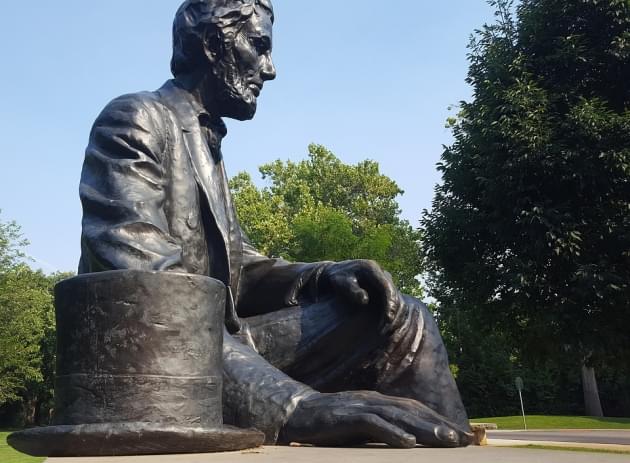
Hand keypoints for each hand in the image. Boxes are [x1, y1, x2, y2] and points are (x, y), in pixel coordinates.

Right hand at [279, 391, 471, 447]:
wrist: (297, 413)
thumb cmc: (331, 423)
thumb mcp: (361, 424)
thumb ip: (382, 427)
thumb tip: (408, 441)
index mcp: (379, 402)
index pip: (416, 409)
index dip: (440, 420)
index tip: (462, 435)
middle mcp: (374, 400)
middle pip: (413, 411)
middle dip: (440, 424)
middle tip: (465, 439)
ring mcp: (360, 406)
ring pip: (398, 415)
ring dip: (424, 428)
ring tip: (447, 440)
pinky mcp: (346, 416)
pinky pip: (373, 424)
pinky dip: (392, 432)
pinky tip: (408, 443)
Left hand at [321, 260, 402, 329]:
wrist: (332, 272)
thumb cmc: (336, 279)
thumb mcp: (340, 282)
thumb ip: (352, 290)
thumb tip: (365, 300)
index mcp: (371, 268)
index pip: (386, 287)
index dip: (389, 303)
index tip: (388, 319)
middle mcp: (379, 271)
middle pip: (392, 292)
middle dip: (393, 310)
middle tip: (388, 327)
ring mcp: (381, 277)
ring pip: (394, 295)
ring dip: (394, 311)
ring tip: (387, 328)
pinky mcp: (380, 284)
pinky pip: (389, 297)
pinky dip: (389, 309)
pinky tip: (384, 322)